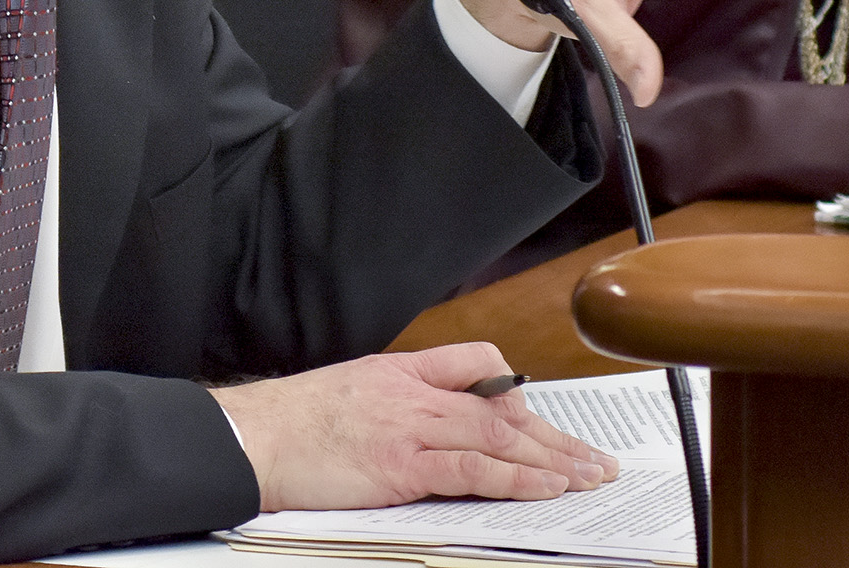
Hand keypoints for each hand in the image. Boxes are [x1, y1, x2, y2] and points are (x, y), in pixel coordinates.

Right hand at [210, 343, 617, 511]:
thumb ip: (396, 403)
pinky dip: (515, 478)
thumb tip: (431, 428)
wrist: (255, 437)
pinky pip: (473, 470)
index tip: (539, 416)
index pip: (477, 360)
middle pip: (503, 407)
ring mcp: (411, 428)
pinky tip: (544, 488)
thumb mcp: (352, 393)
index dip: (516, 389)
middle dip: (554, 435)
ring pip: (498, 436)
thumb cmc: (293, 423)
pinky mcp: (403, 466)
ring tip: (585, 477)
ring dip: (550, 459)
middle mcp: (415, 393)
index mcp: (402, 370)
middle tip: (593, 458)